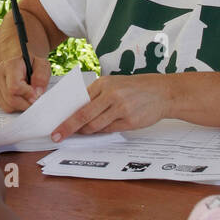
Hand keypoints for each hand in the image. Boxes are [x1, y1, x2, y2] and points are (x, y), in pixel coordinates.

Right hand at [0, 54, 51, 112]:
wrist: (18, 62)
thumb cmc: (30, 64)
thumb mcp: (41, 65)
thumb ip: (41, 77)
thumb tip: (37, 93)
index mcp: (10, 65)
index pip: (15, 87)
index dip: (27, 94)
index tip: (36, 95)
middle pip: (11, 100)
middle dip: (26, 103)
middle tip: (34, 98)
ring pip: (8, 106)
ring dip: (20, 105)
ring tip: (26, 95)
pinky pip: (5, 108)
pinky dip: (14, 106)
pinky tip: (18, 96)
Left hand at [49, 75, 166, 141]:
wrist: (163, 92)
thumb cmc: (137, 88)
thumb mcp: (115, 84)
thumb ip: (97, 96)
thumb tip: (77, 113)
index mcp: (104, 84)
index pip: (79, 102)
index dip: (66, 116)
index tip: (56, 126)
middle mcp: (111, 95)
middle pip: (83, 116)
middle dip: (68, 128)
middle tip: (58, 136)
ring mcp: (121, 108)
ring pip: (95, 126)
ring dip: (86, 131)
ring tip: (82, 132)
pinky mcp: (130, 121)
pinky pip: (109, 130)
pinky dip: (102, 132)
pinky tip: (100, 130)